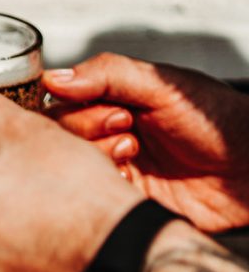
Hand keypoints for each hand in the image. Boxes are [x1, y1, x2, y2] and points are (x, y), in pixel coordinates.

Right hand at [45, 53, 248, 230]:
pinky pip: (88, 194)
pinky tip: (132, 180)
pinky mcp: (118, 196)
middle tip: (129, 129)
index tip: (116, 109)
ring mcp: (112, 165)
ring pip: (71, 163)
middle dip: (91, 130)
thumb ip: (108, 74)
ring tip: (136, 153)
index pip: (63, 103)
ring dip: (100, 157)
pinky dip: (105, 183)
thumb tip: (53, 78)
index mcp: (115, 99)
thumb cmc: (218, 122)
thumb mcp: (162, 86)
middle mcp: (107, 132)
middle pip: (60, 134)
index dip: (79, 108)